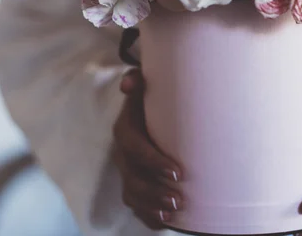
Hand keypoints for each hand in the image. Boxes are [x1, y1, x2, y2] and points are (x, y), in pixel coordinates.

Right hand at [114, 69, 182, 228]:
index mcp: (125, 130)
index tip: (178, 172)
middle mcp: (123, 153)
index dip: (153, 161)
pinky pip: (136, 205)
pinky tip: (165, 222)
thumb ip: (138, 80)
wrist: (149, 111)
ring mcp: (127, 170)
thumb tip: (129, 82)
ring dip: (152, 205)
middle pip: (133, 177)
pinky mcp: (133, 183)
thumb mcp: (145, 86)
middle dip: (155, 191)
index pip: (135, 148)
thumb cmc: (151, 99)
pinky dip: (148, 215)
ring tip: (174, 212)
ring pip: (133, 194)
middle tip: (179, 199)